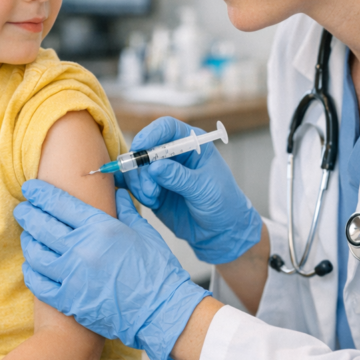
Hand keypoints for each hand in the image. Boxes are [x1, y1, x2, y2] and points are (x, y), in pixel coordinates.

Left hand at [15, 183, 210, 359]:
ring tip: (27, 236)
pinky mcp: (68, 301)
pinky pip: (39, 284)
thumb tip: (118, 193)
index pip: (61, 204)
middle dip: (28, 214)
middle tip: (22, 210)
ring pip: (36, 254)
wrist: (160, 311)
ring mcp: (72, 276)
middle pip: (42, 226)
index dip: (41, 194)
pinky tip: (31, 267)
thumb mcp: (144, 233)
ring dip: (28, 242)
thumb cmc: (156, 271)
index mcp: (100, 228)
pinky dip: (31, 272)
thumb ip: (126, 211)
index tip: (30, 189)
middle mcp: (82, 249)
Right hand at [115, 117, 261, 263]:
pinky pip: (136, 184)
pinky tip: (151, 202)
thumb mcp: (204, 189)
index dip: (151, 134)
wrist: (221, 231)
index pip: (167, 128)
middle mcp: (175, 154)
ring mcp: (162, 171)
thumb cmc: (223, 203)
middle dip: (141, 166)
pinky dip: (138, 192)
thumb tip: (154, 167)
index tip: (140, 148)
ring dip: (140, 183)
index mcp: (192, 144)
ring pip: (138, 168)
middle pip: (146, 147)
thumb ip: (179, 177)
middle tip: (149, 188)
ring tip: (152, 198)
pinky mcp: (154, 188)